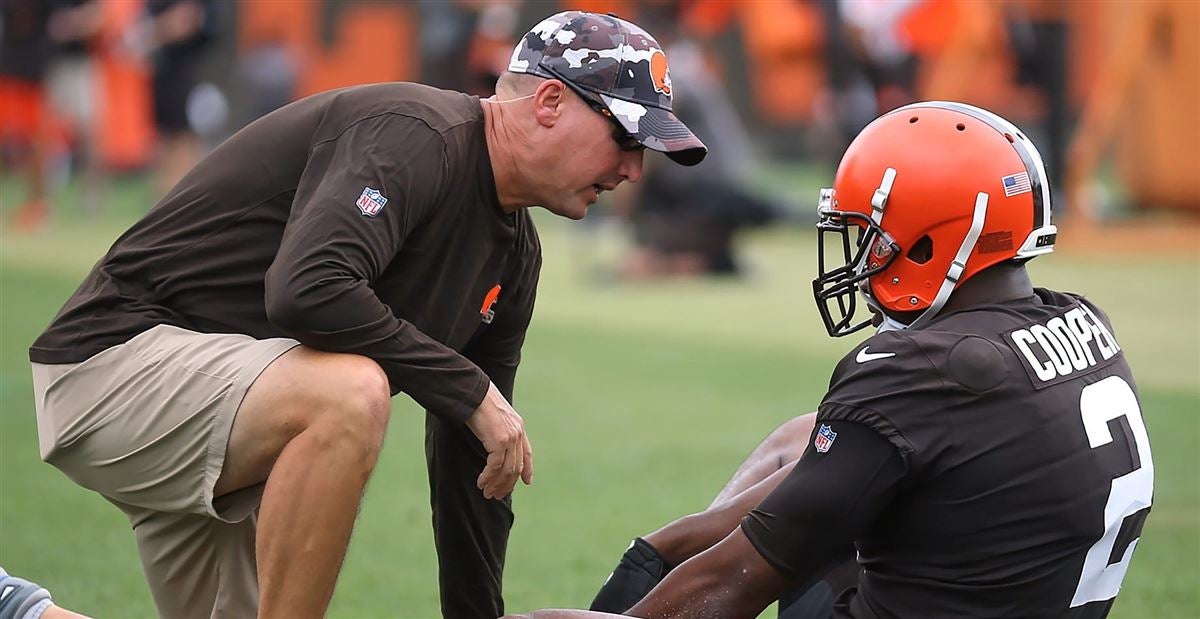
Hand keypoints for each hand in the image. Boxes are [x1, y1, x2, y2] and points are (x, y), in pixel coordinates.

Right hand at [465, 381, 532, 498]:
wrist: (474, 392)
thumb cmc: (479, 402)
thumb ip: (499, 430)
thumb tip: (493, 441)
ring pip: (507, 470)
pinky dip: (488, 477)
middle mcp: (518, 433)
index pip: (527, 453)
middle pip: (516, 467)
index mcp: (519, 427)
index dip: (528, 469)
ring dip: (496, 484)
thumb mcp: (495, 417)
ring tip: (487, 492)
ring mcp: (510, 437)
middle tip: (496, 495)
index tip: (526, 482)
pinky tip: (481, 482)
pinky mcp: (500, 441)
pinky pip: (495, 466)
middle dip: (506, 484)